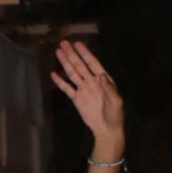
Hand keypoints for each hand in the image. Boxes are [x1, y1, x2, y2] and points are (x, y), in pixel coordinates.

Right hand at [50, 41, 124, 157]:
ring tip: (58, 52)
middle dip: (72, 54)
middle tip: (63, 43)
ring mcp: (83, 89)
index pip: (93, 64)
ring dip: (65, 63)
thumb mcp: (116, 101)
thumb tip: (101, 76)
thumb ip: (109, 89)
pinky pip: (67, 88)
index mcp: (103, 81)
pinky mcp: (76, 99)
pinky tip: (53, 74)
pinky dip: (60, 81)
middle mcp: (92, 82)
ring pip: (72, 73)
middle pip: (80, 65)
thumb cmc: (115, 114)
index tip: (78, 44)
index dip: (85, 54)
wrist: (106, 129)